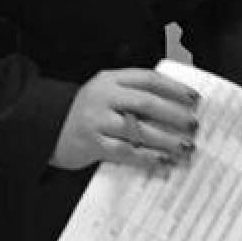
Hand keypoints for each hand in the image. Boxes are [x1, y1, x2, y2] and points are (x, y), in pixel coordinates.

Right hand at [53, 68, 200, 171]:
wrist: (47, 129)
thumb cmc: (86, 113)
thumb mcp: (106, 94)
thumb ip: (133, 95)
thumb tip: (176, 107)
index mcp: (110, 80)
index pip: (148, 79)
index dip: (174, 88)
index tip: (195, 98)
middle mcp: (103, 97)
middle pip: (146, 103)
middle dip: (174, 114)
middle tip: (194, 124)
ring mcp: (97, 120)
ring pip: (138, 129)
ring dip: (166, 139)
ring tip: (185, 147)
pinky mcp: (92, 144)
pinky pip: (126, 152)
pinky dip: (147, 157)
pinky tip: (163, 161)